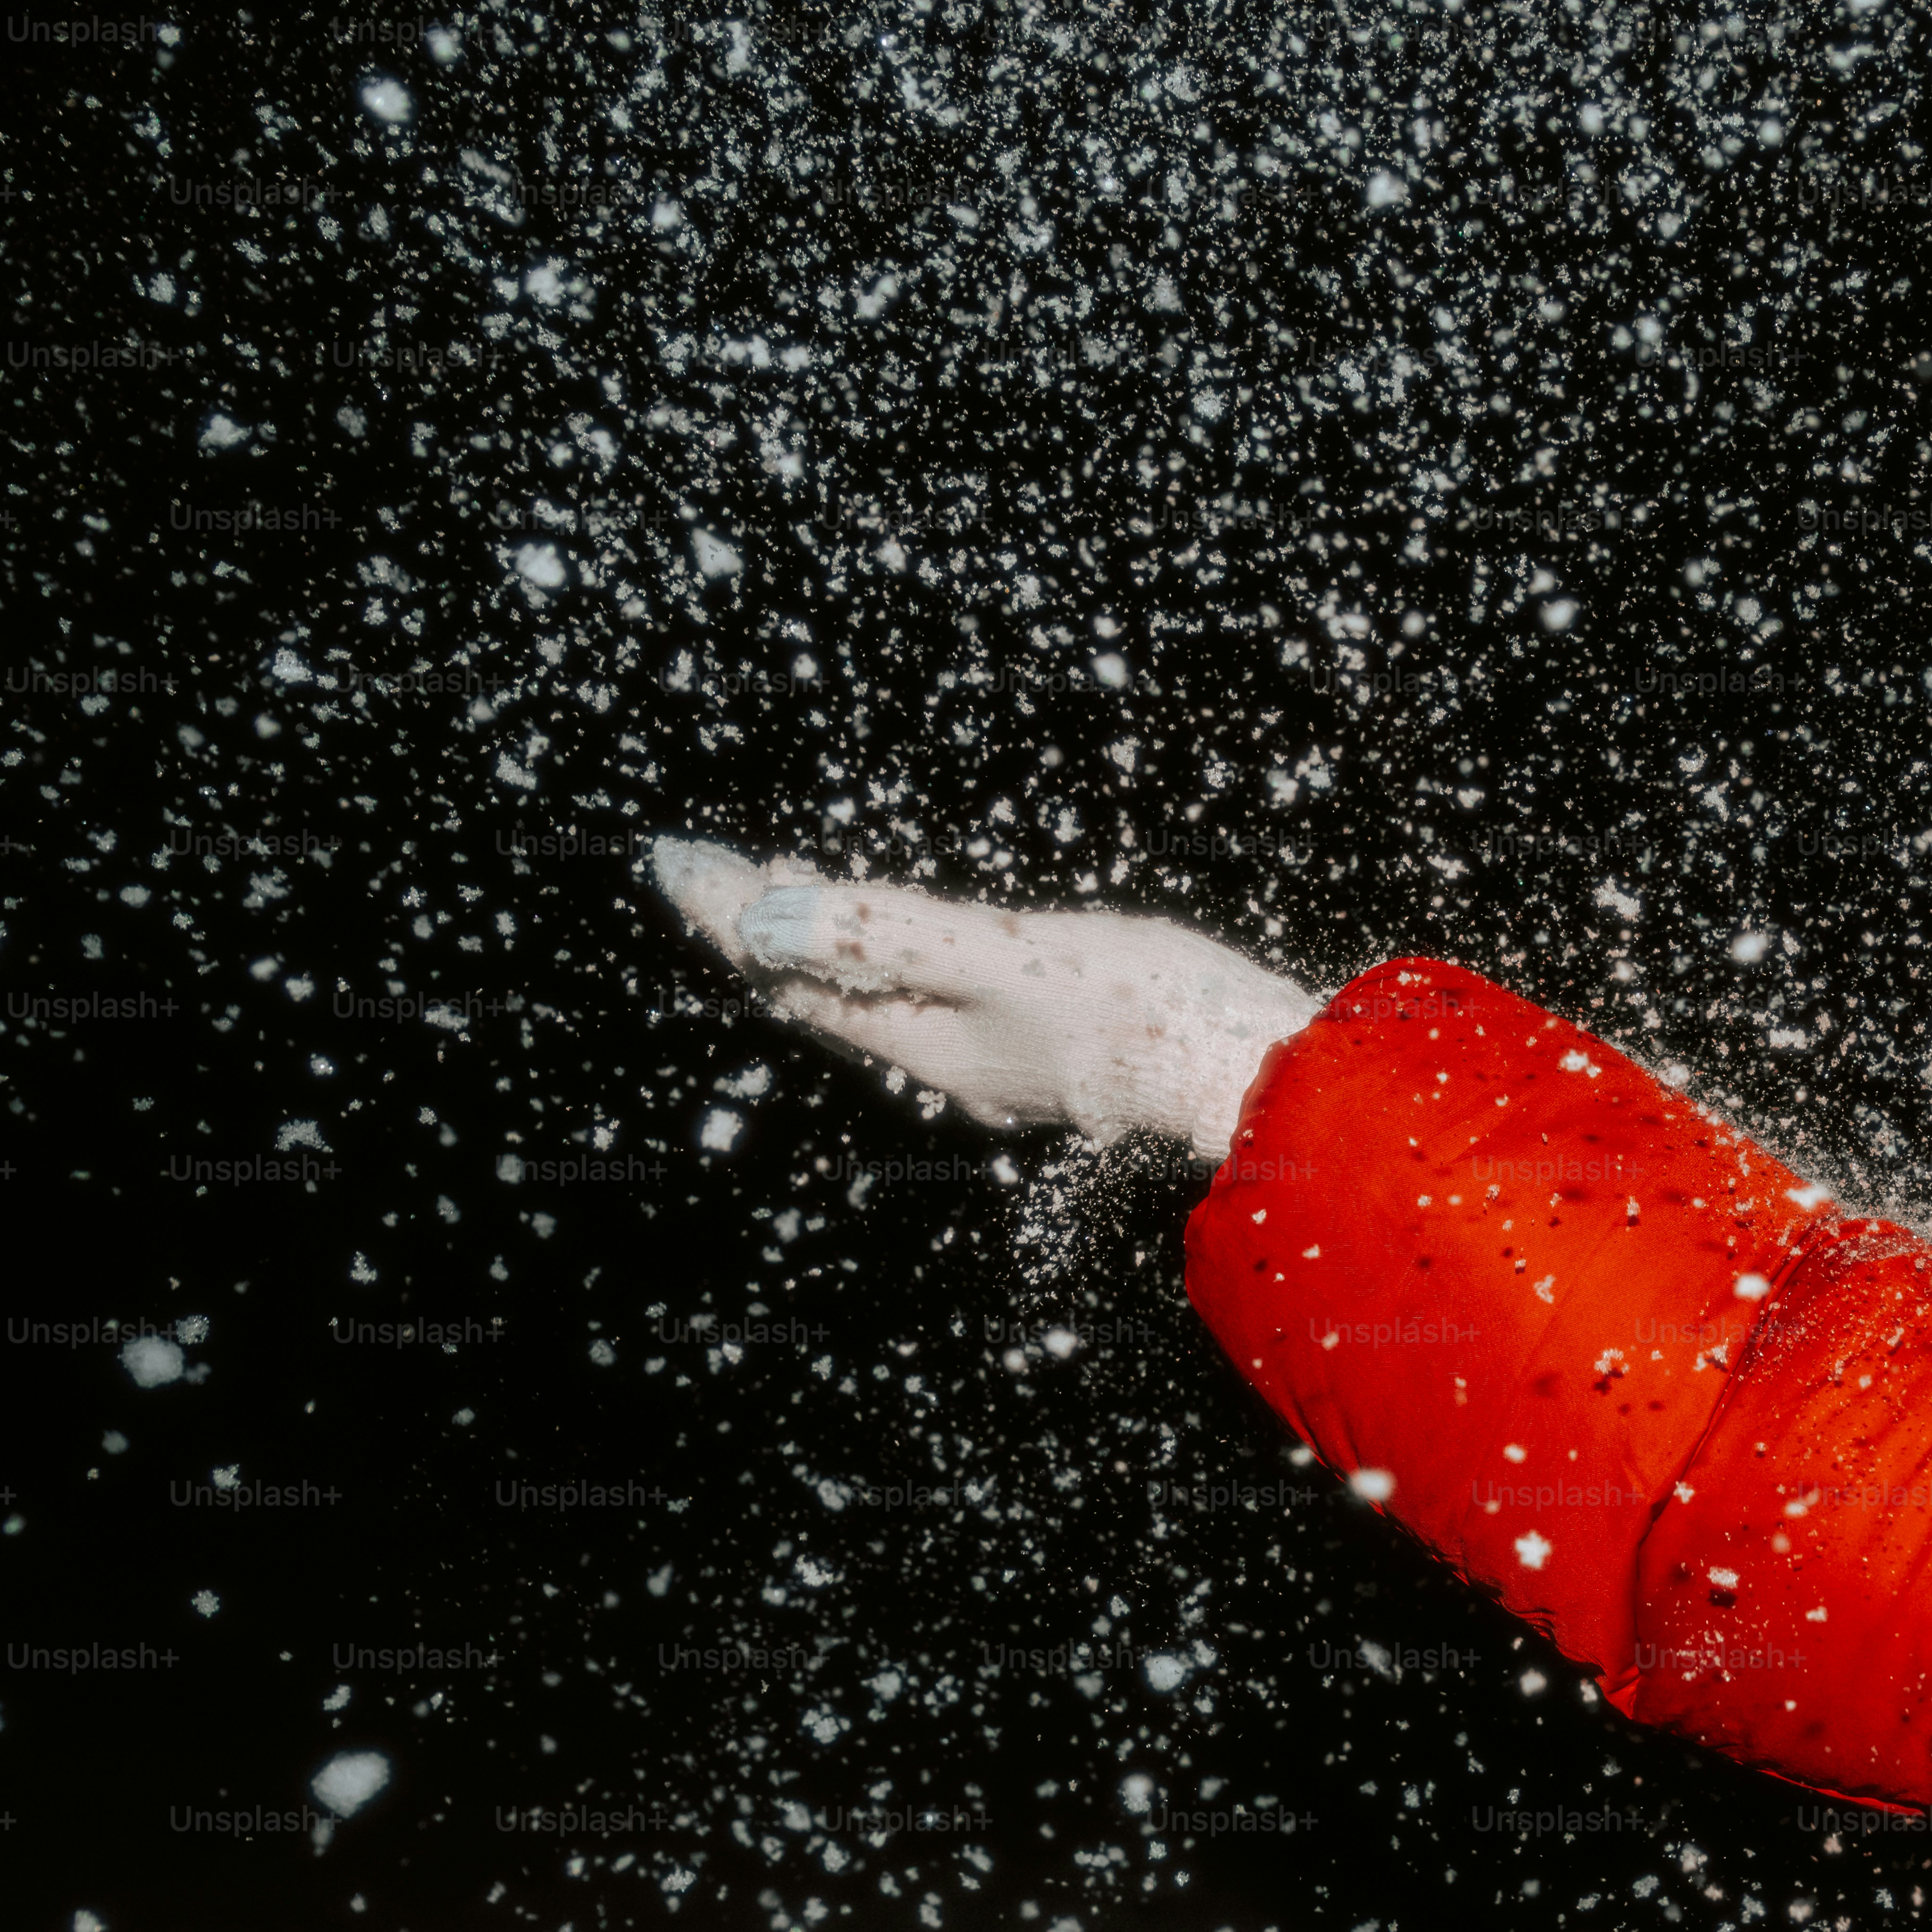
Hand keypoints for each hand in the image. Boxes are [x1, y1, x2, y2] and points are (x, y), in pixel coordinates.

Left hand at [646, 838, 1321, 1160]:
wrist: (1258, 1073)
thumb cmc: (1147, 1012)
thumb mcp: (1004, 953)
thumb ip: (883, 931)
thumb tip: (766, 921)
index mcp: (924, 1037)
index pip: (792, 968)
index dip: (729, 910)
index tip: (673, 858)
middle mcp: (947, 1058)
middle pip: (819, 989)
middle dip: (758, 926)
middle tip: (703, 871)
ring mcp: (997, 1058)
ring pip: (871, 999)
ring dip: (819, 942)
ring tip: (781, 892)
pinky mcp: (1045, 1046)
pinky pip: (927, 1002)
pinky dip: (887, 960)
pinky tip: (904, 944)